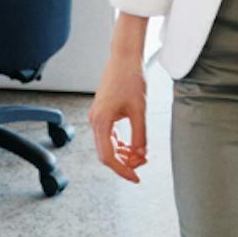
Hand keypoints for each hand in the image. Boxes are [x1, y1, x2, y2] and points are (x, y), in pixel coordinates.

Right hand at [87, 63, 150, 182]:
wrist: (124, 58)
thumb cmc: (130, 78)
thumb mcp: (139, 109)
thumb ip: (140, 135)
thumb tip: (141, 155)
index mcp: (101, 121)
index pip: (108, 156)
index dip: (122, 170)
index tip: (135, 177)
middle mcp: (96, 121)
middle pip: (106, 153)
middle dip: (124, 163)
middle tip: (141, 166)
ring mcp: (98, 117)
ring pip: (108, 146)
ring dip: (123, 154)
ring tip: (140, 156)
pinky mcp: (103, 113)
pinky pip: (109, 136)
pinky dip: (121, 144)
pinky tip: (133, 146)